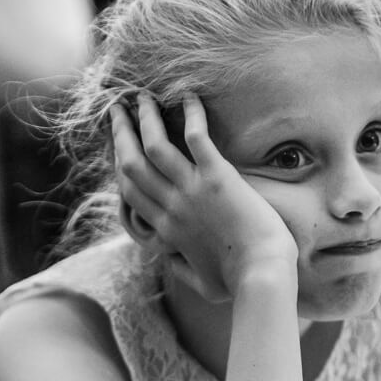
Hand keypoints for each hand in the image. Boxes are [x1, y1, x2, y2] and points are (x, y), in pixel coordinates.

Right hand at [111, 92, 295, 301]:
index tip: (118, 146)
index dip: (120, 164)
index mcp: (165, 230)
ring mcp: (192, 190)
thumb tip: (172, 263)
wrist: (262, 274)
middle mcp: (171, 206)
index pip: (131, 191)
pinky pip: (197, 137)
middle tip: (117, 111)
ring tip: (142, 97)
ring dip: (145, 118)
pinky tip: (189, 95)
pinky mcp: (219, 178)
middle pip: (132, 163)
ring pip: (154, 145)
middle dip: (121, 133)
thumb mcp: (204, 285)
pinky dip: (191, 114)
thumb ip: (182, 271)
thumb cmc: (238, 282)